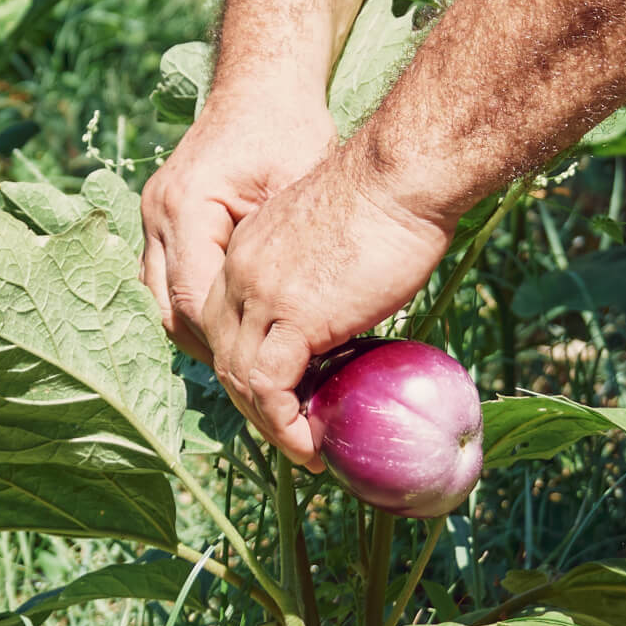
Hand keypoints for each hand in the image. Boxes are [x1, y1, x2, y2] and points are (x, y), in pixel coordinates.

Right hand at [139, 77, 336, 362]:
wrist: (263, 83)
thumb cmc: (289, 127)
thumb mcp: (300, 184)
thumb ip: (288, 251)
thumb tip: (304, 323)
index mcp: (184, 206)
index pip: (196, 301)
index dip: (231, 347)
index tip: (269, 380)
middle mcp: (157, 215)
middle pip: (170, 311)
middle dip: (215, 353)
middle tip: (262, 388)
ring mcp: (154, 218)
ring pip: (164, 303)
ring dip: (204, 337)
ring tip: (253, 367)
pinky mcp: (166, 221)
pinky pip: (171, 283)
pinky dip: (200, 311)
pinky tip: (240, 330)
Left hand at [201, 148, 453, 465]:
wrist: (402, 177)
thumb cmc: (392, 197)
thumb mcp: (336, 242)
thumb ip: (323, 279)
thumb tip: (346, 316)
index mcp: (248, 249)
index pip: (226, 320)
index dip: (247, 362)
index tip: (281, 392)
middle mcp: (241, 272)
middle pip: (224, 353)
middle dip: (250, 400)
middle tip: (288, 430)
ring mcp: (262, 295)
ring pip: (241, 377)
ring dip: (268, 424)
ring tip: (302, 448)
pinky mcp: (292, 318)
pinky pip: (272, 389)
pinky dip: (285, 425)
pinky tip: (310, 446)